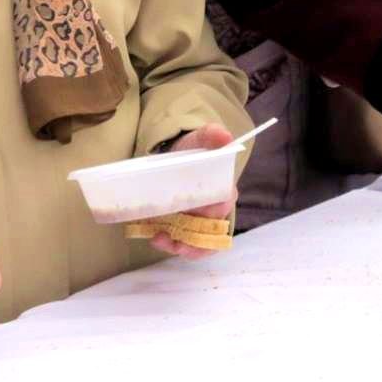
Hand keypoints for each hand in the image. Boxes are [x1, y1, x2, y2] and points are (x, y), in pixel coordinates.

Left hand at [146, 125, 238, 259]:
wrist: (174, 157)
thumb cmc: (193, 149)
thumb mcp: (201, 138)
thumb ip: (212, 135)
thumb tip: (225, 136)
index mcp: (223, 187)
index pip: (225, 201)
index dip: (215, 210)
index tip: (200, 210)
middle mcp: (214, 208)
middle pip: (212, 229)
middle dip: (196, 237)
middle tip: (176, 238)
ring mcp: (198, 220)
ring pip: (198, 242)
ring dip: (181, 246)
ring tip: (160, 239)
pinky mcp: (182, 227)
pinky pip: (184, 245)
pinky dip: (171, 246)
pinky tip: (156, 238)